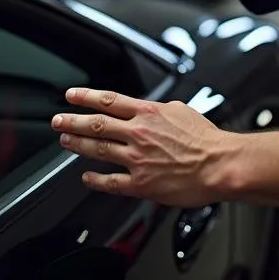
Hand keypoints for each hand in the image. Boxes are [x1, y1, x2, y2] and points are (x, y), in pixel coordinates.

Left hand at [51, 88, 233, 207]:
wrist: (219, 164)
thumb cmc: (206, 139)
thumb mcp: (181, 110)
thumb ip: (158, 111)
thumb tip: (147, 110)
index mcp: (149, 113)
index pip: (109, 100)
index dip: (86, 97)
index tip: (71, 96)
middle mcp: (139, 133)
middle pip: (96, 124)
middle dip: (72, 121)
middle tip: (58, 121)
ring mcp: (138, 159)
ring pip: (98, 150)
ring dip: (78, 145)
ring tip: (66, 142)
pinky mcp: (142, 183)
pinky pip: (112, 182)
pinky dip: (96, 180)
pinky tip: (87, 178)